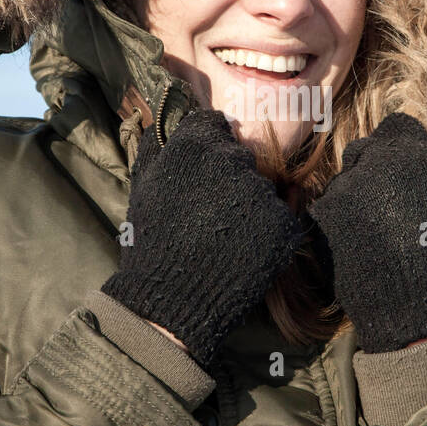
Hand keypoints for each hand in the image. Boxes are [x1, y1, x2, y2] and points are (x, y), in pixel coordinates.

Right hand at [101, 106, 303, 372]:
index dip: (210, 150)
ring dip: (250, 207)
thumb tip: (153, 122)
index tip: (202, 177)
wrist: (170, 302)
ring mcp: (262, 192)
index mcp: (196, 144)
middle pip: (242, 158)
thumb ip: (154, 149)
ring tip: (225, 238)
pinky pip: (281, 218)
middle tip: (211, 214)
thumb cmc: (150, 244)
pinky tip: (243, 252)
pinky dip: (267, 233)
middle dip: (231, 179)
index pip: (216, 126)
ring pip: (263, 189)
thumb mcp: (142, 188)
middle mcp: (233, 160)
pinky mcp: (283, 223)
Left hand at [306, 112, 426, 353]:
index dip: (393, 152)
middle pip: (360, 152)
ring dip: (348, 202)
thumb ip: (406, 170)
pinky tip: (354, 248)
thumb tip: (381, 157)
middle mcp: (381, 159)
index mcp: (418, 153)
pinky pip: (325, 208)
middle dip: (366, 175)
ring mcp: (348, 183)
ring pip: (340, 182)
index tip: (397, 177)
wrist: (412, 304)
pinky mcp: (323, 210)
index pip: (395, 128)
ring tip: (371, 237)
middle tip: (382, 213)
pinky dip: (334, 225)